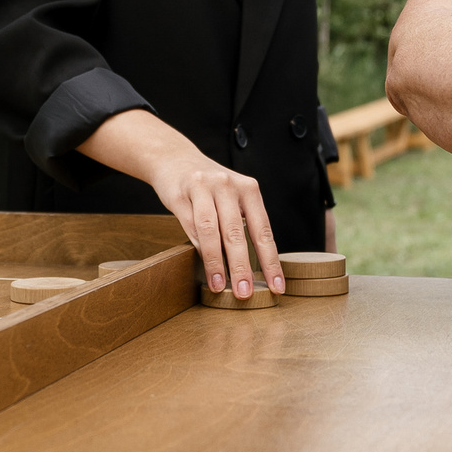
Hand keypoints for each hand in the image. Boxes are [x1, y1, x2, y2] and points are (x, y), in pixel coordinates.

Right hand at [152, 155, 284, 298]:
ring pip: (212, 231)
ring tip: (220, 286)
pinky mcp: (180, 194)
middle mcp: (227, 186)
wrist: (175, 158)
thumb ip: (243, 223)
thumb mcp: (233, 197)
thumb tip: (254, 267)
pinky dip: (199, 250)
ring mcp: (202, 188)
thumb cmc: (210, 186)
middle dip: (242, 267)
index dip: (270, 262)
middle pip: (237, 233)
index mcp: (248, 189)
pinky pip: (191, 226)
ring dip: (216, 263)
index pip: (263, 231)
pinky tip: (205, 267)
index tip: (276, 287)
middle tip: (245, 293)